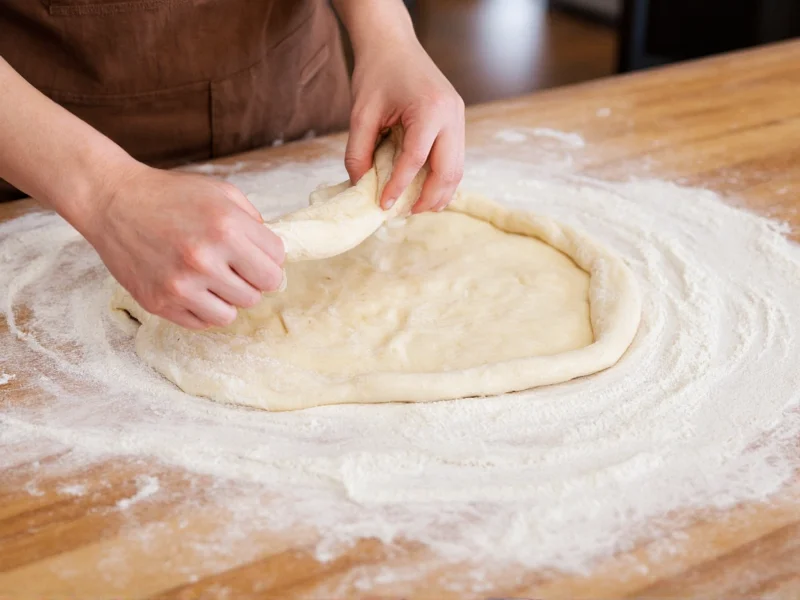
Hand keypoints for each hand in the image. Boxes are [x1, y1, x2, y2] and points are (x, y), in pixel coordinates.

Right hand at [85, 163, 284, 329]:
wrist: (112, 202)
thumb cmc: (170, 195)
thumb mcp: (221, 193)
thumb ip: (253, 222)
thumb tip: (275, 257)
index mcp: (227, 227)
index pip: (276, 261)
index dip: (268, 256)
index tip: (252, 252)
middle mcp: (205, 258)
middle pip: (260, 290)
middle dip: (252, 279)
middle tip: (233, 267)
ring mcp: (181, 285)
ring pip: (234, 313)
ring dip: (229, 298)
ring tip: (213, 279)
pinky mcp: (160, 303)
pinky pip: (203, 323)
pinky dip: (203, 309)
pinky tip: (192, 287)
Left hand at [345, 32, 464, 213]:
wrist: (393, 42)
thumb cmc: (376, 73)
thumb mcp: (361, 113)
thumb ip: (358, 151)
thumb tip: (360, 186)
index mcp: (430, 109)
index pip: (416, 160)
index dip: (399, 187)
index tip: (383, 206)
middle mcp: (452, 115)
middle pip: (448, 171)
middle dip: (428, 198)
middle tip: (404, 213)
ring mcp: (458, 119)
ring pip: (457, 169)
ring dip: (439, 194)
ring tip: (415, 208)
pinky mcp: (456, 122)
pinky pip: (455, 159)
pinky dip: (442, 179)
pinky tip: (424, 191)